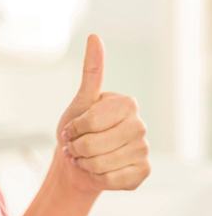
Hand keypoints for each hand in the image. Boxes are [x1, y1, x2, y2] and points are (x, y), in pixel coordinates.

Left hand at [54, 34, 150, 194]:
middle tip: (76, 146)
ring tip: (85, 158)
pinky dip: (97, 178)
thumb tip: (94, 36)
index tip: (71, 128)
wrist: (79, 160)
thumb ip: (91, 72)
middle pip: (93, 144)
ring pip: (100, 164)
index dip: (72, 129)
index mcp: (126, 103)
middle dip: (76, 148)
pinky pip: (111, 180)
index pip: (88, 122)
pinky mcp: (143, 172)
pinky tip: (99, 171)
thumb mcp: (79, 101)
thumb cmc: (77, 128)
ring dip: (84, 164)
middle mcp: (140, 124)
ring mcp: (144, 149)